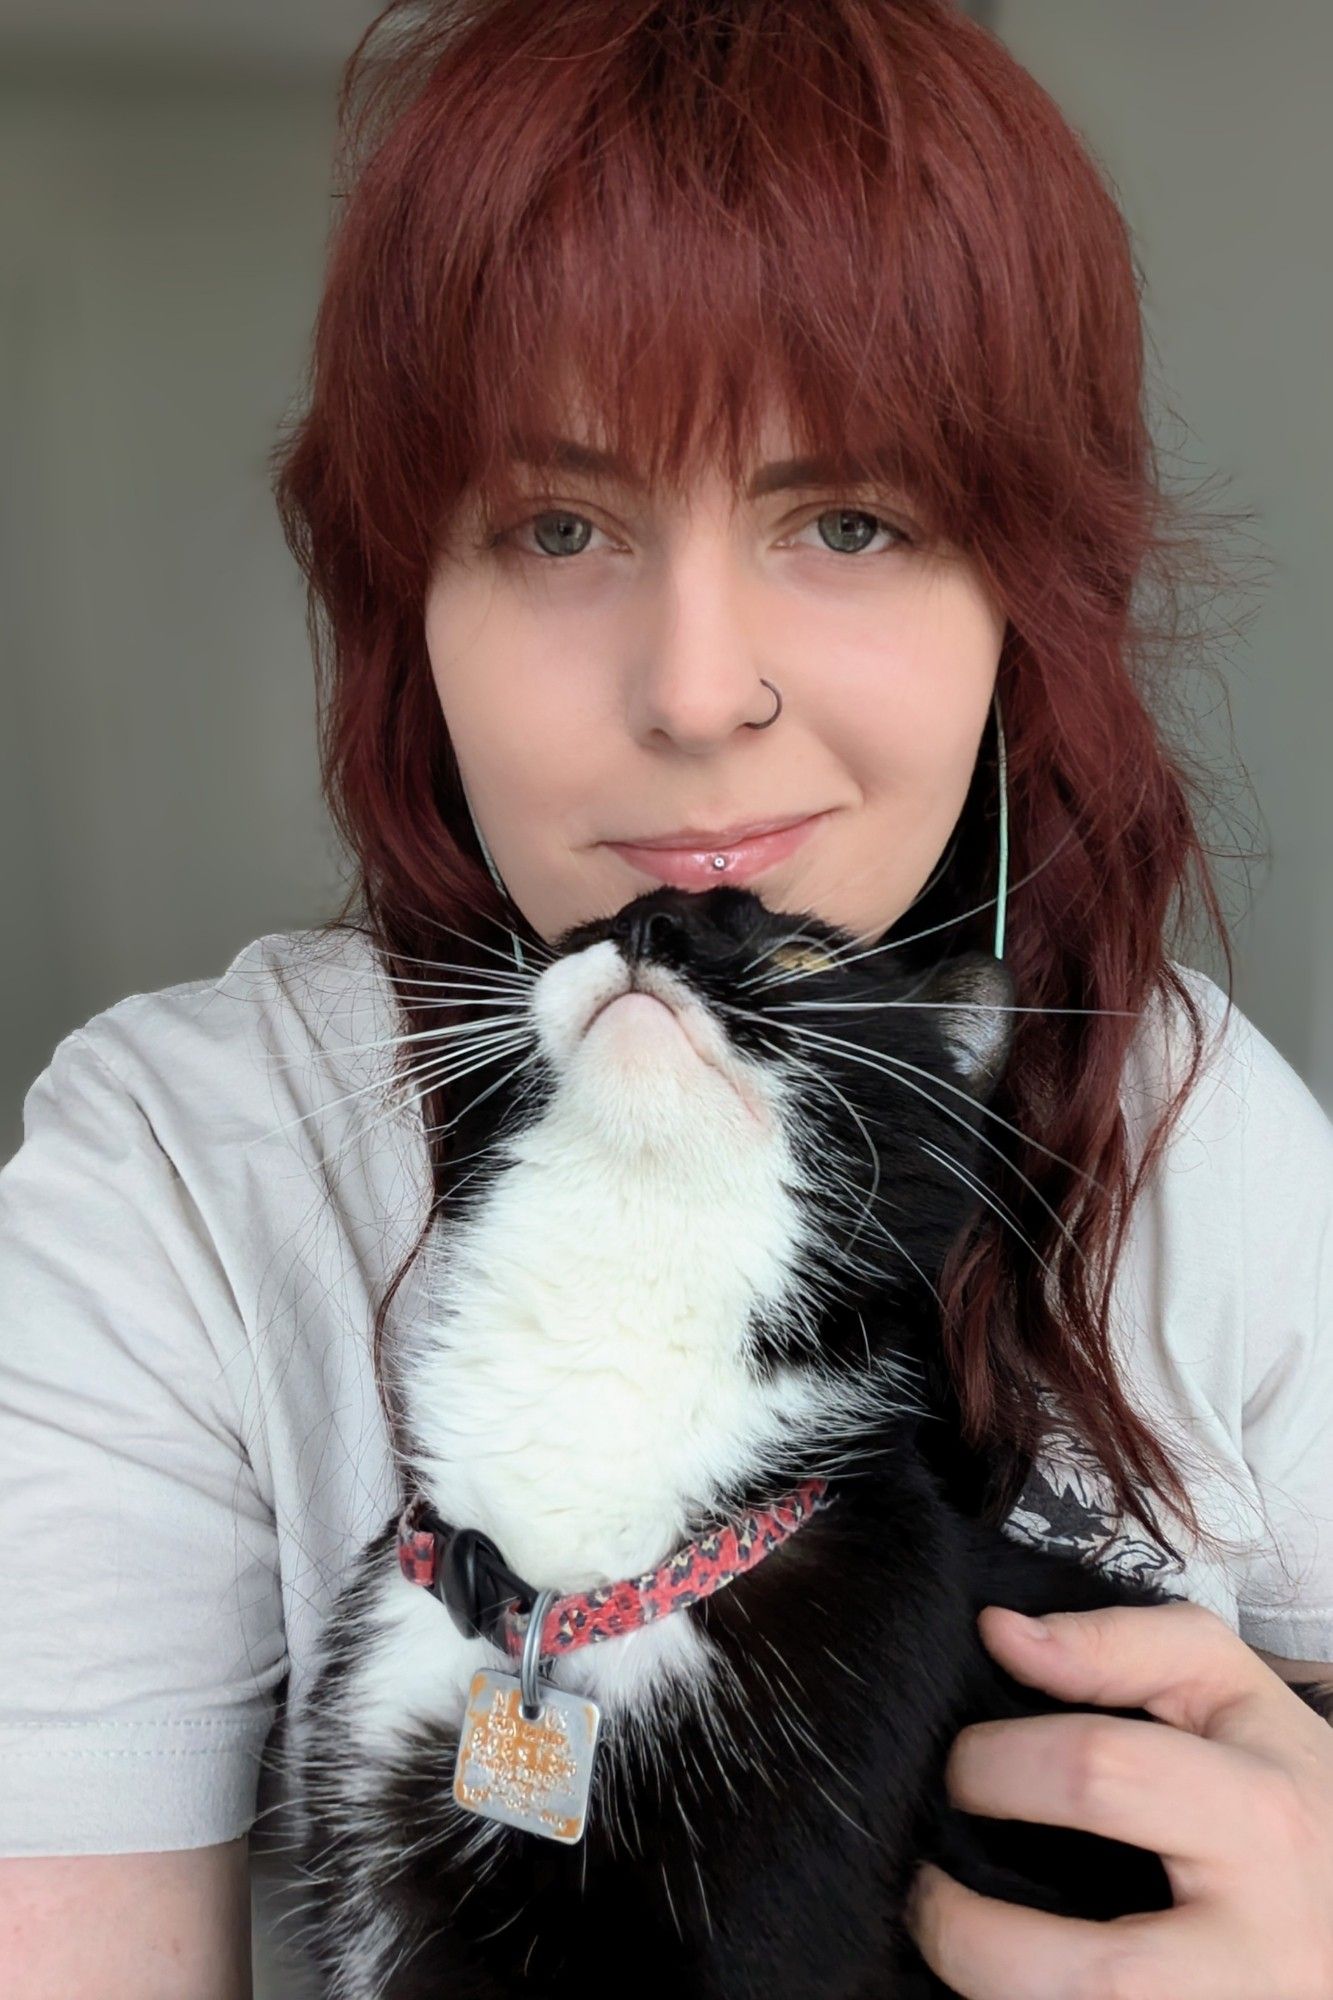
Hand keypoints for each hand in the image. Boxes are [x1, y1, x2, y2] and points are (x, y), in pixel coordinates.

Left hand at [903, 1599, 1332, 1998]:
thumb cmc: (1283, 1783)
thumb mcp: (1227, 1687)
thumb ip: (1116, 1644)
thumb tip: (1001, 1635)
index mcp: (1257, 1816)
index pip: (1097, 1777)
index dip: (996, 1764)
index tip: (962, 1767)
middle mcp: (1260, 1943)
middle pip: (1100, 1976)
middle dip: (973, 1935)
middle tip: (926, 1884)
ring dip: (994, 1998)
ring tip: (950, 1943)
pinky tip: (1009, 1976)